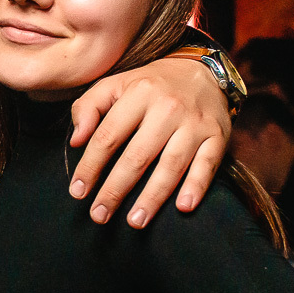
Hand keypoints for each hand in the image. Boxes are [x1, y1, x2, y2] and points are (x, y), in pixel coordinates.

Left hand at [67, 53, 229, 226]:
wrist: (202, 71)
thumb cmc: (149, 86)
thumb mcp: (115, 85)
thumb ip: (88, 107)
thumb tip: (76, 141)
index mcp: (139, 94)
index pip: (108, 136)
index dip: (90, 166)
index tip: (78, 192)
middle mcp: (168, 108)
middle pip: (137, 156)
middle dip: (116, 189)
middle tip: (99, 216)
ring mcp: (195, 123)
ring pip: (171, 164)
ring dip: (153, 196)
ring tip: (135, 221)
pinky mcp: (218, 135)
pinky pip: (208, 164)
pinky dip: (197, 185)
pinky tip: (184, 206)